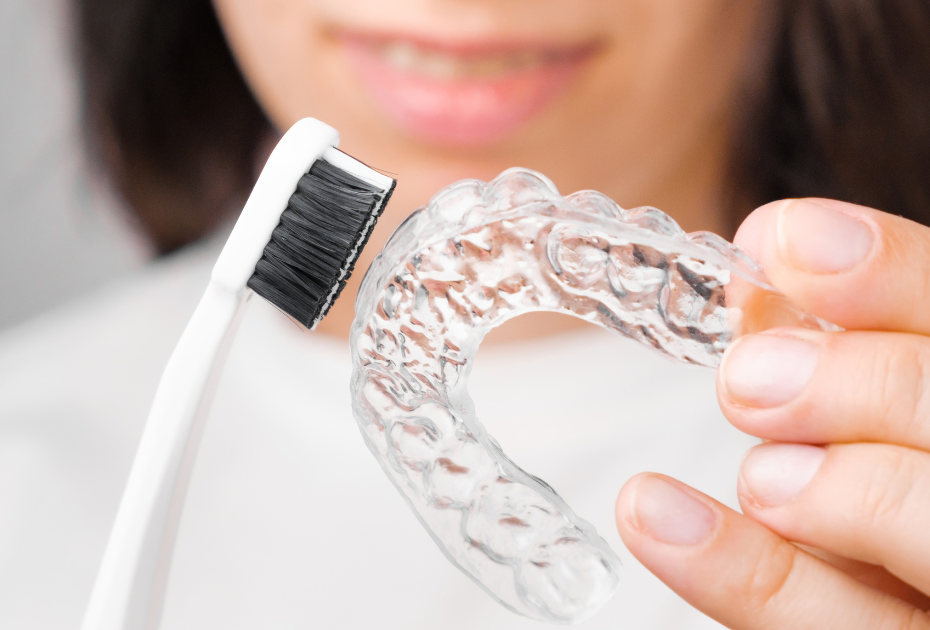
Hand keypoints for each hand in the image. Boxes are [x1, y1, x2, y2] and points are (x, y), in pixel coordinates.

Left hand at [615, 198, 929, 628]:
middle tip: (747, 380)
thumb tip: (760, 266)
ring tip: (764, 476)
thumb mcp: (872, 410)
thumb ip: (841, 345)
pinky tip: (651, 512)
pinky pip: (826, 628)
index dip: (886, 273)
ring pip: (918, 516)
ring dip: (823, 482)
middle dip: (846, 378)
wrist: (900, 591)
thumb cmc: (890, 483)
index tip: (779, 240)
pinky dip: (737, 569)